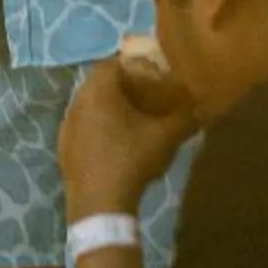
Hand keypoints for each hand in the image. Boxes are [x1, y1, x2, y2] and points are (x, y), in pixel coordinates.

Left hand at [60, 54, 195, 214]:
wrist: (99, 204)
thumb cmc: (131, 160)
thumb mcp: (166, 137)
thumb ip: (185, 117)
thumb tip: (204, 107)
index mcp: (97, 91)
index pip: (111, 63)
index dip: (132, 66)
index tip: (151, 76)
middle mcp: (76, 102)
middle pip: (98, 83)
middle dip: (121, 87)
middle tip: (145, 97)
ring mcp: (66, 126)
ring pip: (88, 105)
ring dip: (108, 108)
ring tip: (131, 122)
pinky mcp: (63, 148)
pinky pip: (82, 126)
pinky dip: (97, 128)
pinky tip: (114, 145)